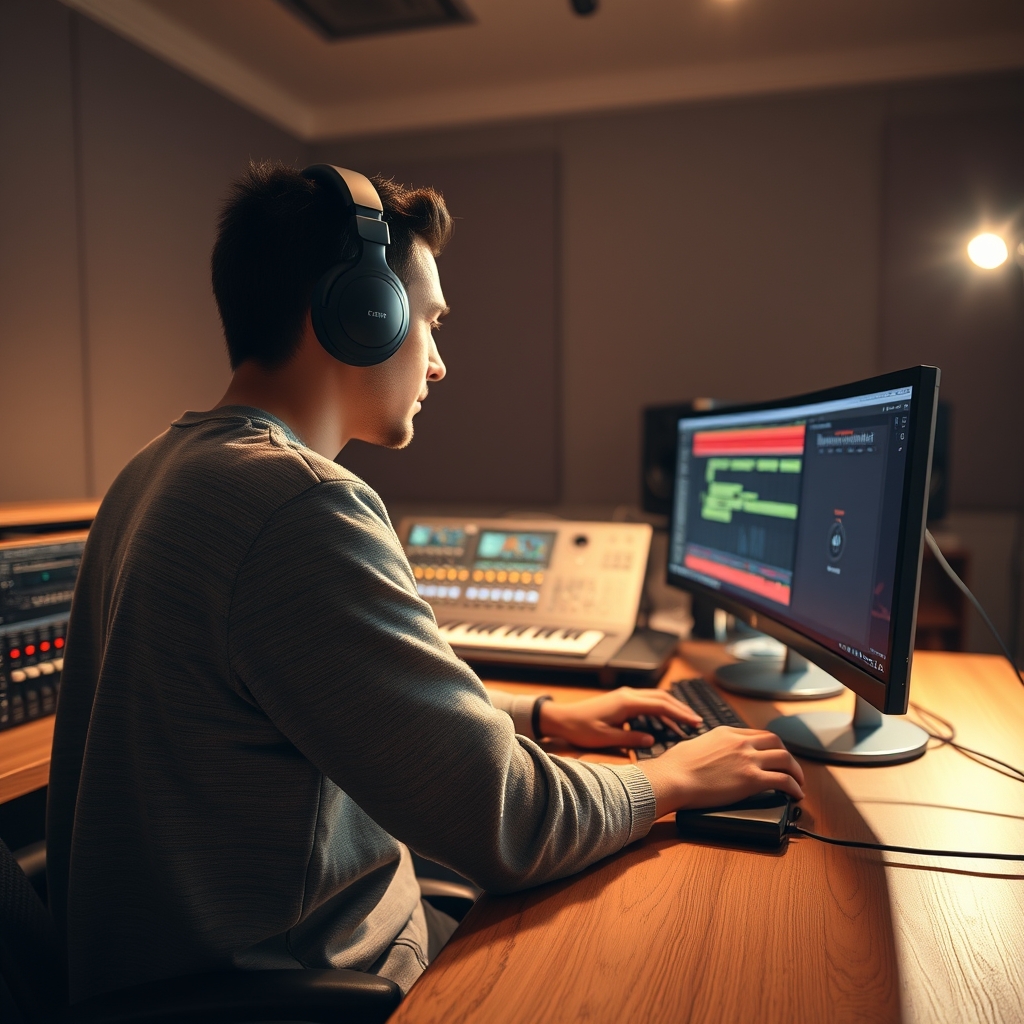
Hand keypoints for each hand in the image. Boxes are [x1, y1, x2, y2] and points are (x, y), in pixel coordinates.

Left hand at [537, 687, 702, 748]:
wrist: (563, 718)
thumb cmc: (581, 729)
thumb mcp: (606, 739)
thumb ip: (631, 739)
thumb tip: (653, 740)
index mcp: (626, 702)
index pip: (660, 706)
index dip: (679, 714)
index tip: (695, 722)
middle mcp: (628, 695)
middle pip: (662, 698)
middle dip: (681, 709)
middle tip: (698, 722)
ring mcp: (626, 695)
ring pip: (656, 698)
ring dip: (672, 708)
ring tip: (688, 722)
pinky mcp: (623, 700)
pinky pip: (648, 702)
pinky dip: (661, 709)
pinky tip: (667, 721)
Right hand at [638, 726, 804, 816]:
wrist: (672, 778)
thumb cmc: (675, 766)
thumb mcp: (694, 744)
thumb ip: (709, 746)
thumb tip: (709, 754)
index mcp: (726, 732)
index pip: (757, 734)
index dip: (770, 745)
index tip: (773, 755)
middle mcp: (740, 742)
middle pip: (776, 742)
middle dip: (786, 755)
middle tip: (790, 768)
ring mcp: (747, 759)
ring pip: (785, 759)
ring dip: (796, 771)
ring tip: (798, 783)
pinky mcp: (751, 779)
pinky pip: (783, 780)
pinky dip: (794, 787)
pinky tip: (796, 795)